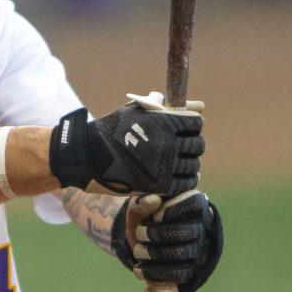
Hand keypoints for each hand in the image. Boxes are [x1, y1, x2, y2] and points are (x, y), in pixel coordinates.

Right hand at [49, 99, 203, 198]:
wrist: (90, 156)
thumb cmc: (115, 130)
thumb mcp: (140, 111)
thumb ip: (172, 108)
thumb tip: (201, 106)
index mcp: (164, 122)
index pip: (195, 123)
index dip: (191, 126)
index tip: (183, 130)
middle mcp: (168, 143)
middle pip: (197, 145)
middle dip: (191, 146)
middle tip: (181, 149)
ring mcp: (164, 166)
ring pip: (193, 166)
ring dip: (188, 164)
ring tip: (177, 163)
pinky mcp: (159, 186)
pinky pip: (184, 184)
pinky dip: (183, 180)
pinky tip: (175, 176)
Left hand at [116, 192, 223, 291]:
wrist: (144, 240)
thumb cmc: (145, 217)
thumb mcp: (138, 206)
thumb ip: (142, 201)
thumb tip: (154, 200)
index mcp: (194, 203)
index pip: (193, 203)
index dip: (172, 210)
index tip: (154, 216)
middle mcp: (202, 226)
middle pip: (186, 231)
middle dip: (158, 234)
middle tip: (140, 233)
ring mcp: (200, 249)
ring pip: (182, 253)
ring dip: (154, 253)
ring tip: (138, 251)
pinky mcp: (193, 269)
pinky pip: (179, 274)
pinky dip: (155, 273)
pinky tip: (139, 270)